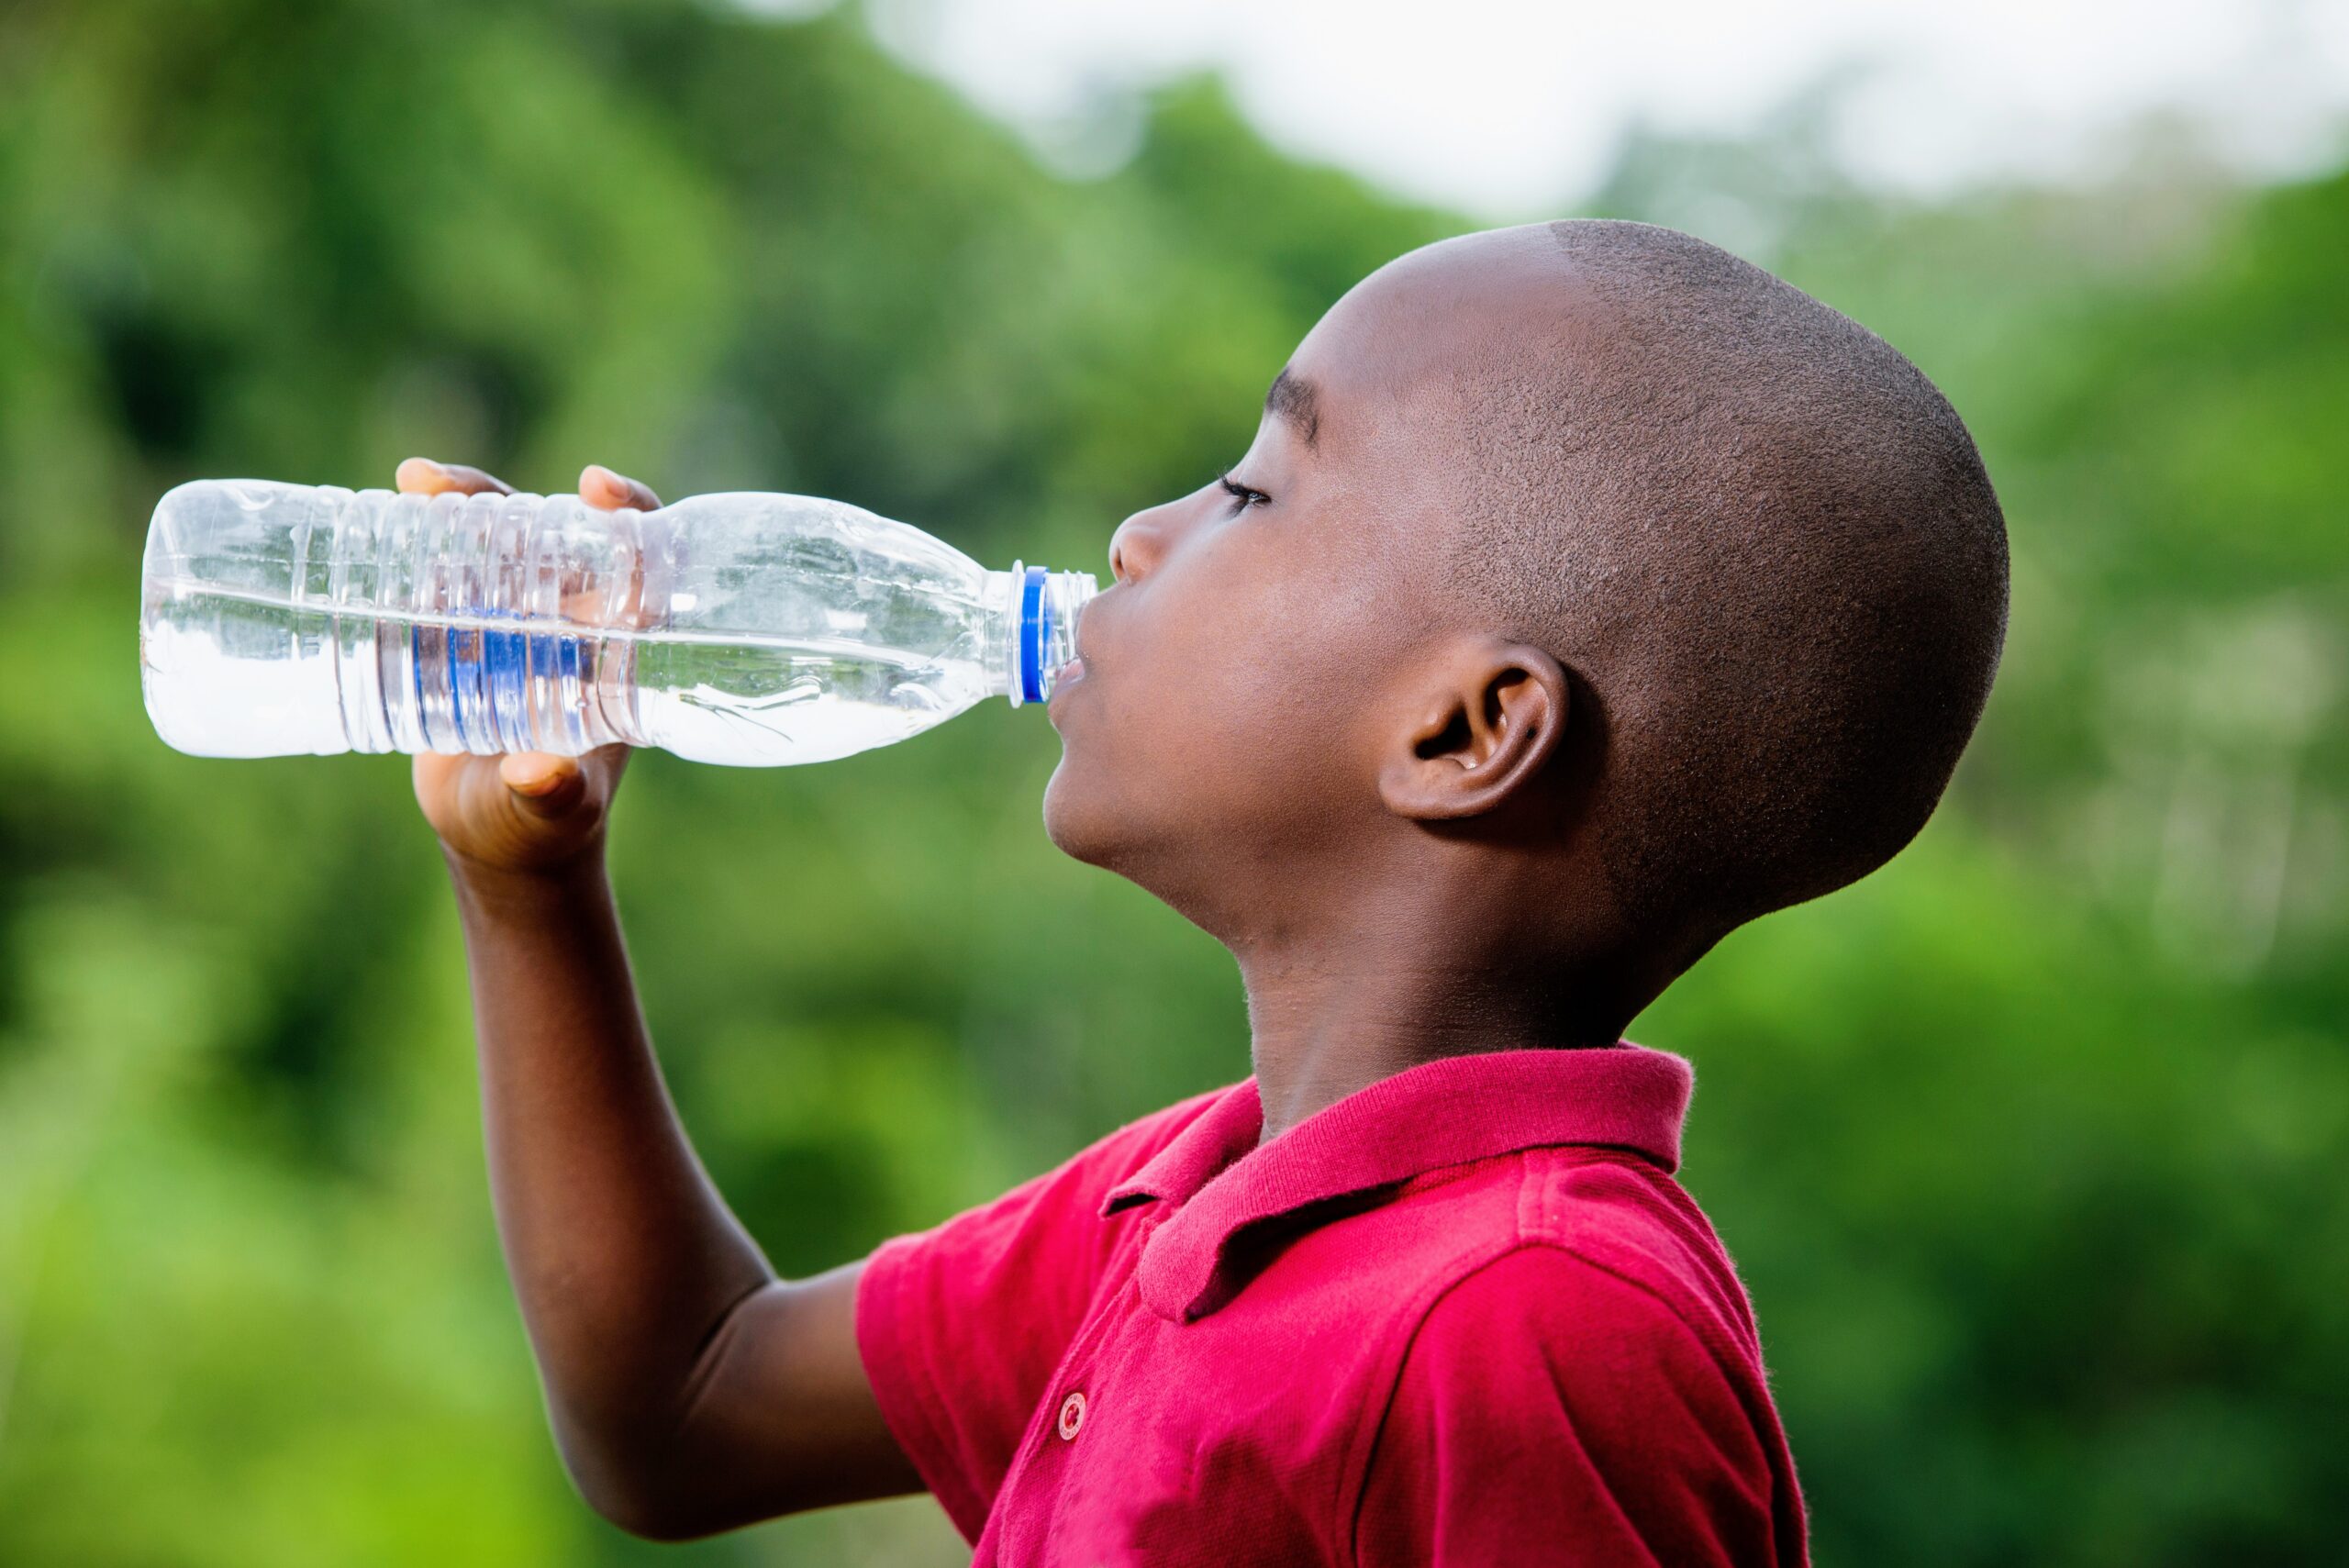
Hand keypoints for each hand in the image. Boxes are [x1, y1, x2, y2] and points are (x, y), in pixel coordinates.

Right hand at [398, 457, 662, 879]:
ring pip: (490, 544)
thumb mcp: (552, 813)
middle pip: (550, 534)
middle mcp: (571, 625)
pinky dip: (411, 545)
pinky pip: (442, 575)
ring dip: (453, 507)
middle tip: (442, 487)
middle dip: (502, 497)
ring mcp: (513, 626)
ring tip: (409, 486)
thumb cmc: (545, 828)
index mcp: (618, 650)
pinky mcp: (461, 636)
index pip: (641, 560)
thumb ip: (552, 797)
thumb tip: (540, 773)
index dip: (628, 511)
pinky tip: (370, 523)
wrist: (498, 839)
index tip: (591, 486)